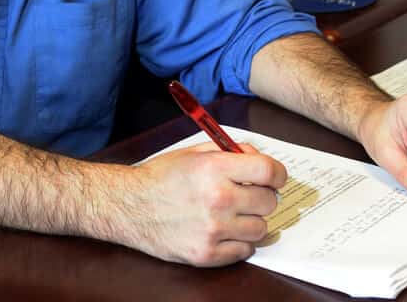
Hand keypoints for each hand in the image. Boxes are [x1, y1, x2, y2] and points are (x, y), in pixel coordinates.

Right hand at [126, 142, 285, 266]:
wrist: (129, 206)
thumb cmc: (161, 177)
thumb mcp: (193, 153)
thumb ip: (228, 152)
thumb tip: (257, 159)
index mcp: (214, 168)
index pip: (268, 171)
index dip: (277, 174)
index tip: (275, 178)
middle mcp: (218, 198)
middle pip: (269, 201)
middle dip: (261, 196)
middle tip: (247, 195)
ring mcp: (214, 229)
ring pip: (261, 228)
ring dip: (250, 220)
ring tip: (231, 214)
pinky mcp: (207, 254)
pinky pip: (246, 251)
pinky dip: (239, 242)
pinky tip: (222, 230)